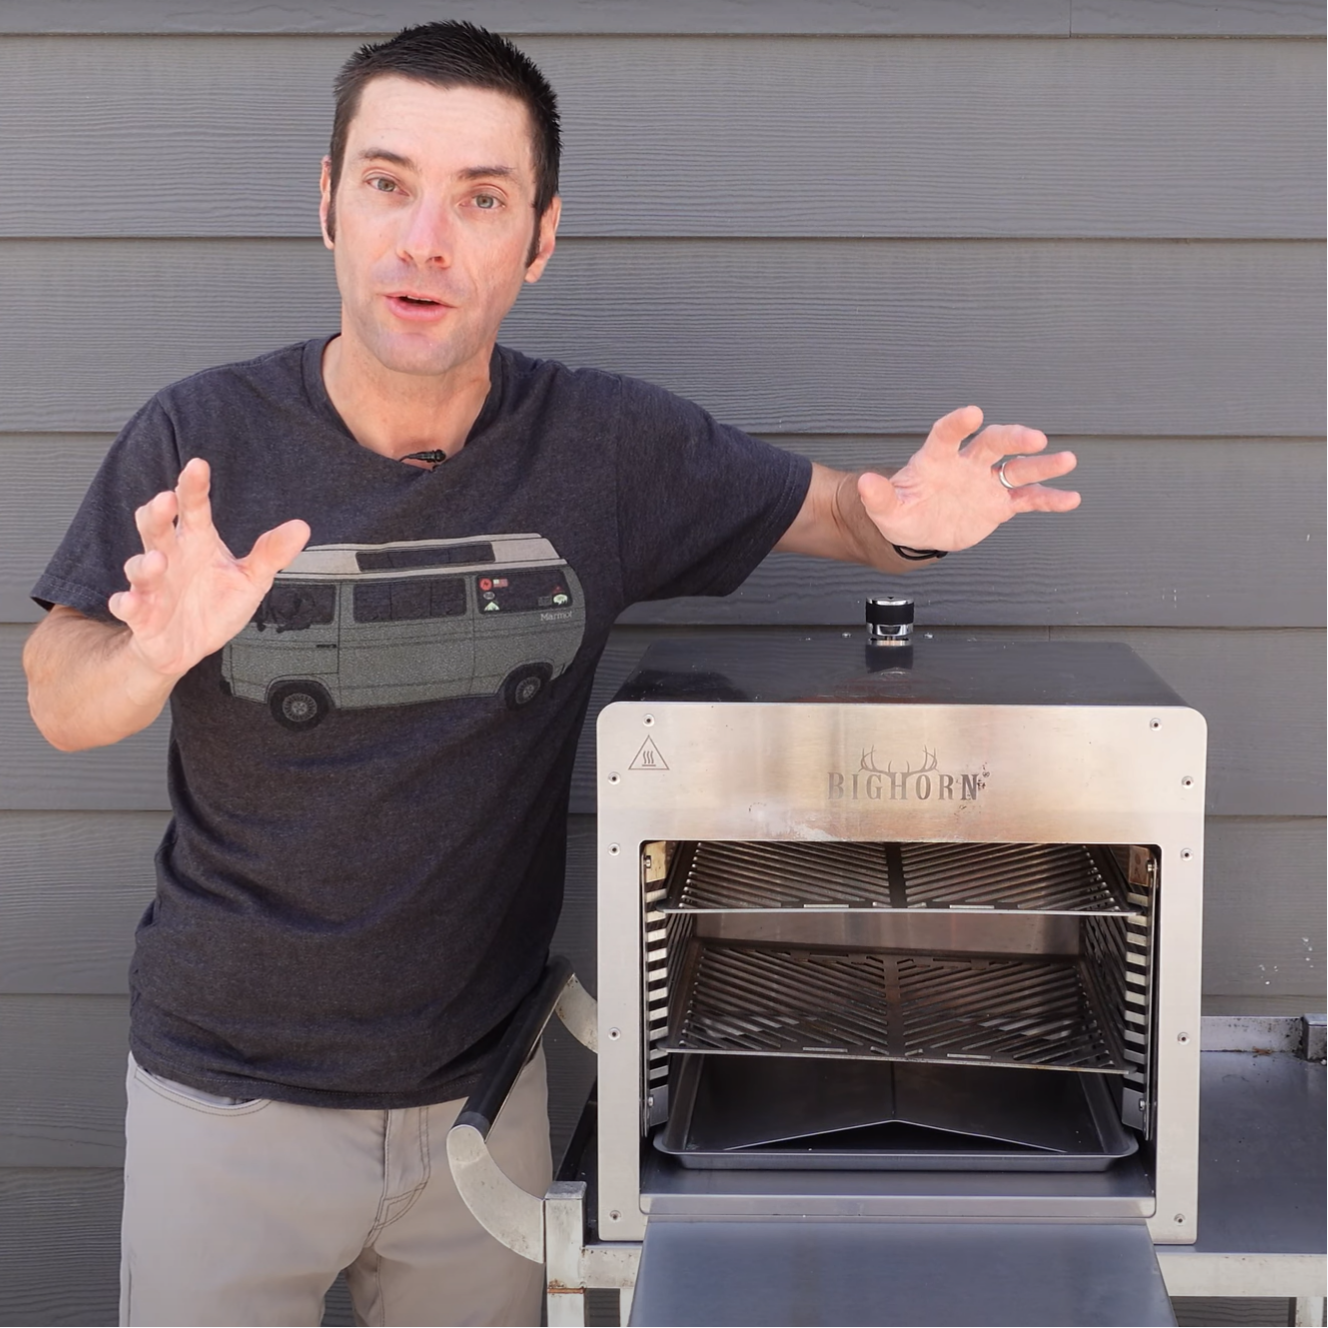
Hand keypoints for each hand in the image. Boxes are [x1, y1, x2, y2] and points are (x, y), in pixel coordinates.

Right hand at [108, 458, 309, 678]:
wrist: (188, 646)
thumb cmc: (215, 605)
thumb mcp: (252, 579)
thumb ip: (271, 554)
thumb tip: (301, 528)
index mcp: (197, 542)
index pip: (193, 508)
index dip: (193, 487)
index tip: (197, 466)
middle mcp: (170, 558)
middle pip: (156, 527)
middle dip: (157, 513)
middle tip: (166, 501)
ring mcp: (153, 586)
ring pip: (140, 565)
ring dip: (146, 562)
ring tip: (158, 560)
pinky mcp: (142, 615)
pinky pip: (129, 606)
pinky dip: (128, 603)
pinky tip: (130, 601)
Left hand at [858, 405, 1078, 552]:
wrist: (918, 529)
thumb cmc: (900, 511)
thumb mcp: (884, 509)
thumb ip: (878, 496)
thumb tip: (864, 483)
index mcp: (937, 459)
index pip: (947, 434)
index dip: (958, 423)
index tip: (972, 413)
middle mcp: (966, 464)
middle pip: (993, 443)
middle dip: (1013, 438)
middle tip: (1034, 438)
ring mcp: (986, 482)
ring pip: (1017, 467)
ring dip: (1041, 464)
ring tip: (1066, 460)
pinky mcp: (999, 503)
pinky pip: (1027, 498)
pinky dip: (1048, 499)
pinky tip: (1070, 498)